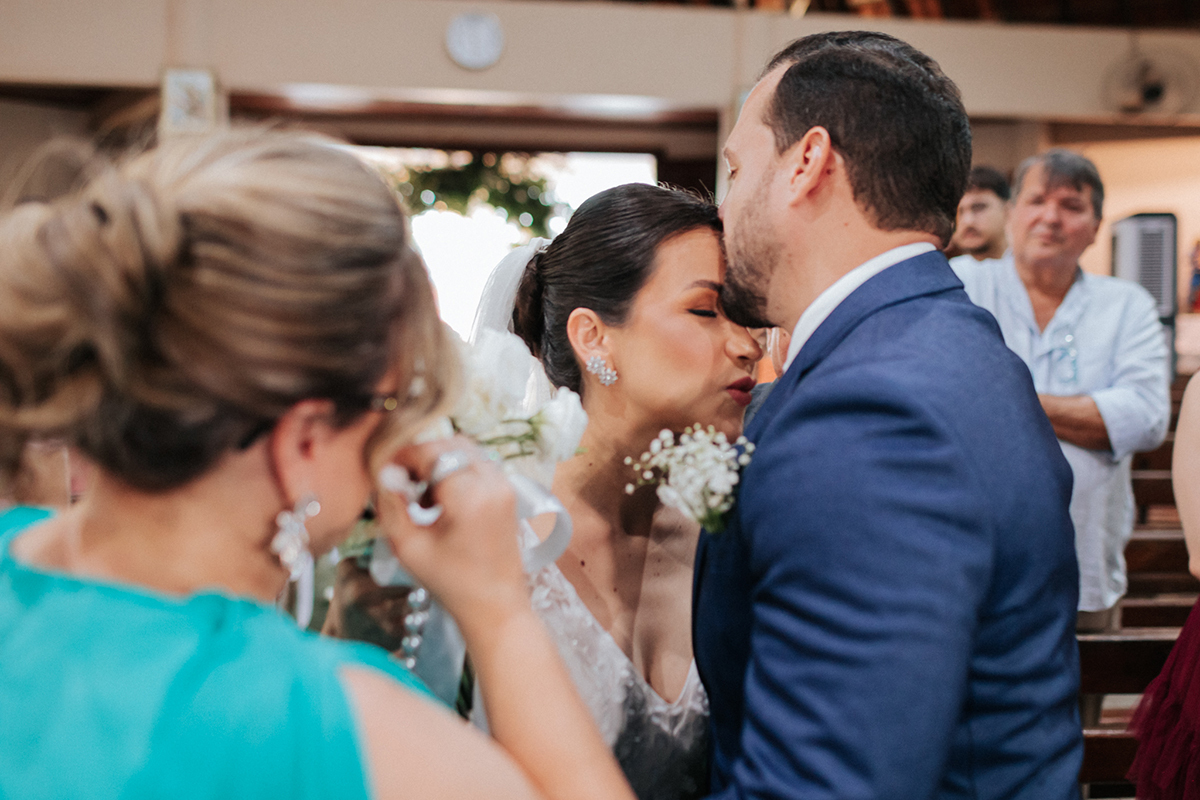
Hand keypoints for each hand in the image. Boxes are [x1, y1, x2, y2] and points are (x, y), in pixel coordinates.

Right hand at [373, 437, 526, 632]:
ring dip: (440, 463)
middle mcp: (493, 483)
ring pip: (466, 451)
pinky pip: (478, 465)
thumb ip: (392, 505)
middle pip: (450, 444)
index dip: (403, 456)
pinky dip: (457, 472)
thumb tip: (383, 473)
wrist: (496, 606)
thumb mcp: (409, 547)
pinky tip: (442, 502)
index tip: (385, 471)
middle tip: (403, 483)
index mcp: (470, 495)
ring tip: (423, 498)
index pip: (431, 452)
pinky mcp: (508, 493)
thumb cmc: (451, 583)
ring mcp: (505, 486)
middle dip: (422, 457)